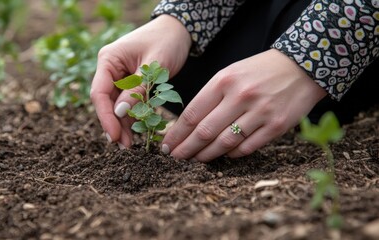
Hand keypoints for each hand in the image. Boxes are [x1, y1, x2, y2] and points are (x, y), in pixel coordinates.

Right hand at [90, 15, 190, 147]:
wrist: (178, 30)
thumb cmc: (167, 41)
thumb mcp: (154, 65)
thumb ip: (137, 89)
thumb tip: (119, 114)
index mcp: (108, 60)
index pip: (99, 93)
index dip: (106, 117)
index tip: (115, 136)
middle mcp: (109, 69)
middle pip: (105, 102)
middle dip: (114, 124)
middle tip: (124, 146)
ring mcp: (119, 76)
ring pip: (116, 105)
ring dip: (122, 124)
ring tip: (129, 145)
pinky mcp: (129, 83)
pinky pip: (127, 103)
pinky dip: (132, 117)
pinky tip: (137, 131)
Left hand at [161, 49, 326, 161]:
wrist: (300, 67)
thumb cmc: (258, 72)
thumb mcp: (230, 74)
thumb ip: (210, 97)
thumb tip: (187, 125)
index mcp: (224, 81)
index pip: (192, 113)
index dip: (177, 133)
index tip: (167, 145)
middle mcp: (240, 96)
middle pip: (205, 131)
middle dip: (186, 148)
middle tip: (175, 158)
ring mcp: (260, 112)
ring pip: (225, 143)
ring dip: (206, 155)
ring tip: (195, 160)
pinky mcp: (276, 126)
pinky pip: (247, 147)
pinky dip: (232, 154)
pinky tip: (223, 155)